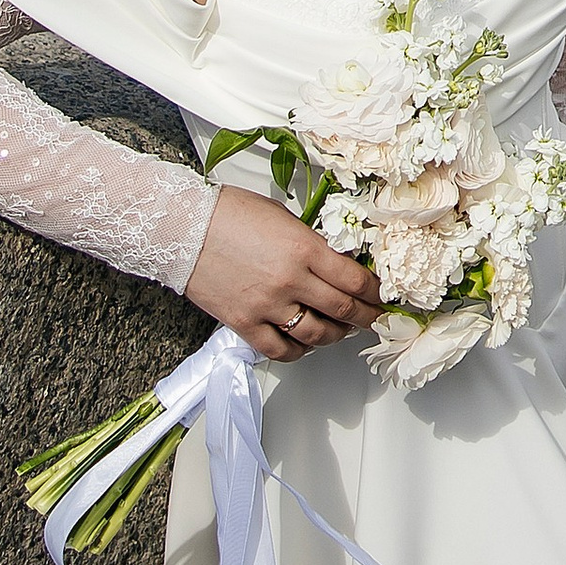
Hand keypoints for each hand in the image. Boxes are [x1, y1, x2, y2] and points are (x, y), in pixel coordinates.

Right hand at [185, 185, 382, 361]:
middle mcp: (290, 281)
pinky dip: (299, 351)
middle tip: (376, 318)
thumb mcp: (283, 218)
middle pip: (343, 309)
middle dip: (367, 317)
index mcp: (303, 248)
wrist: (182, 228)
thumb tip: (335, 264)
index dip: (375, 292)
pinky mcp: (245, 324)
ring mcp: (267, 306)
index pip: (354, 279)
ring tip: (343, 331)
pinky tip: (306, 343)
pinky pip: (281, 350)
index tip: (383, 296)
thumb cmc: (228, 213)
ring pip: (317, 334)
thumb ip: (310, 244)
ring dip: (336, 335)